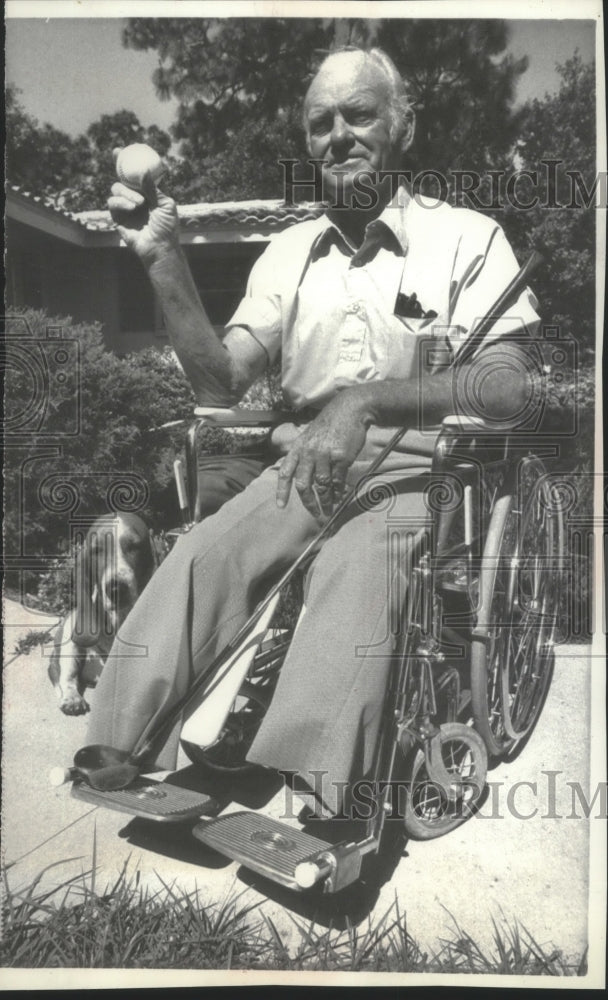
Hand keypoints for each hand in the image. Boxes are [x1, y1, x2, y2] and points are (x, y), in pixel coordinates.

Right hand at [108, 149, 178, 265]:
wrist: (160, 246)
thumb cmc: (167, 227)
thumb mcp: (165, 204)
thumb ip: (153, 188)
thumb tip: (143, 171)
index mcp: (147, 193)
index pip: (136, 175)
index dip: (128, 163)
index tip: (122, 150)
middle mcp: (135, 198)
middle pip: (122, 178)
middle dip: (118, 166)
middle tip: (117, 156)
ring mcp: (125, 207)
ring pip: (116, 188)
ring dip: (127, 193)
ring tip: (139, 203)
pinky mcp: (117, 217)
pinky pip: (112, 203)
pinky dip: (120, 202)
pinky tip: (131, 208)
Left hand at [277, 390, 370, 519]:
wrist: (350, 409)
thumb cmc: (331, 424)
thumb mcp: (311, 436)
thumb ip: (305, 455)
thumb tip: (306, 478)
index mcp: (298, 447)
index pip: (285, 472)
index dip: (282, 491)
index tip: (281, 506)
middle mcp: (308, 452)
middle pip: (303, 484)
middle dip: (308, 503)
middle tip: (315, 514)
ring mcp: (324, 455)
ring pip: (322, 485)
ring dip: (326, 501)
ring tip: (329, 510)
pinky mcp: (341, 457)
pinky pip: (338, 480)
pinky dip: (339, 492)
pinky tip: (340, 498)